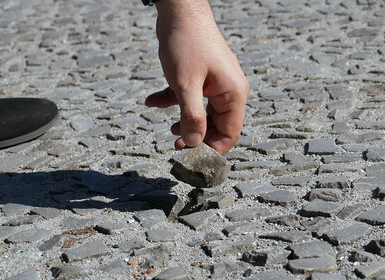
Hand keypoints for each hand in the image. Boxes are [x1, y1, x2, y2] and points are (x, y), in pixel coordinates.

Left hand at [144, 0, 248, 154]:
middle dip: (197, 137)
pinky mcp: (200, 76)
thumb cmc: (187, 43)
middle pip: (217, 125)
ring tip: (168, 131)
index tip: (194, 159)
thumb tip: (194, 144)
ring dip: (184, 122)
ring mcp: (214, 83)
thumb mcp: (185, 85)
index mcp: (233, 93)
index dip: (213, 149)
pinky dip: (171, 101)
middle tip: (177, 147)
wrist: (179, 9)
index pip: (230, 132)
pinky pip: (189, 97)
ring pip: (202, 113)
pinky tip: (151, 101)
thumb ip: (191, 117)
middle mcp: (227, 90)